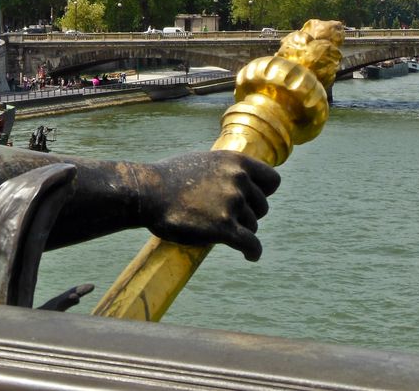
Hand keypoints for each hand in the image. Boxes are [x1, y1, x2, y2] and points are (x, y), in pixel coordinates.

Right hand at [139, 151, 280, 260]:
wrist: (146, 193)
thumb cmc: (167, 178)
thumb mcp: (201, 162)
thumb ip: (224, 170)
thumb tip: (238, 178)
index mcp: (235, 161)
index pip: (272, 181)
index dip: (263, 192)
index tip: (252, 200)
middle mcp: (238, 180)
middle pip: (262, 207)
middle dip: (249, 214)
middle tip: (228, 218)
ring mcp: (232, 203)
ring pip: (253, 226)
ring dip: (240, 231)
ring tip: (219, 231)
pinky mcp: (224, 227)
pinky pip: (250, 245)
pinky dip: (252, 252)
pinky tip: (249, 256)